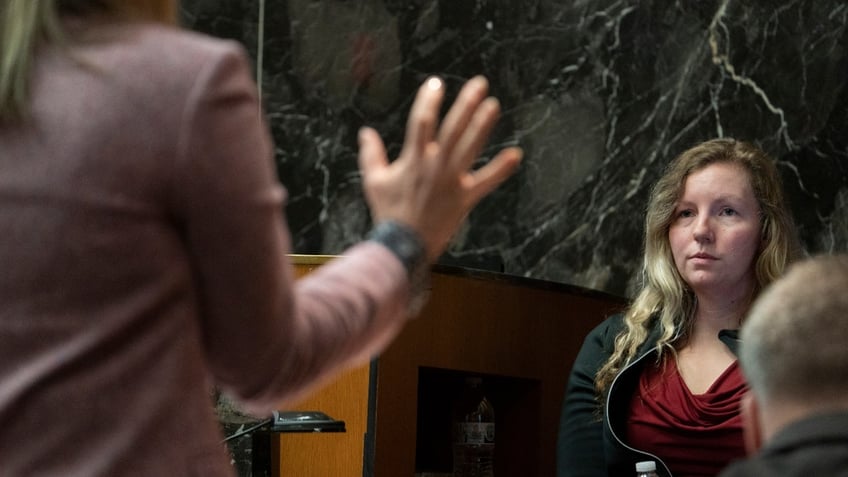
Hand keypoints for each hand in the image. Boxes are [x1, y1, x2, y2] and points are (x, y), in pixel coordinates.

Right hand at [357, 75, 522, 261]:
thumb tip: (365, 132)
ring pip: (469, 147)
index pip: (422, 121)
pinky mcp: (464, 198)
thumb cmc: (388, 213)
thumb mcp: (374, 181)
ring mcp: (451, 181)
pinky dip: (501, 169)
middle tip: (480, 84)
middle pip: (452, 129)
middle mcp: (434, 165)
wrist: (403, 244)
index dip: (429, 100)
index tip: (436, 83)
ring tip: (494, 105)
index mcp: (413, 158)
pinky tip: (516, 154)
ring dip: (482, 126)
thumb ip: (371, 154)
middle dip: (466, 104)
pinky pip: (486, 182)